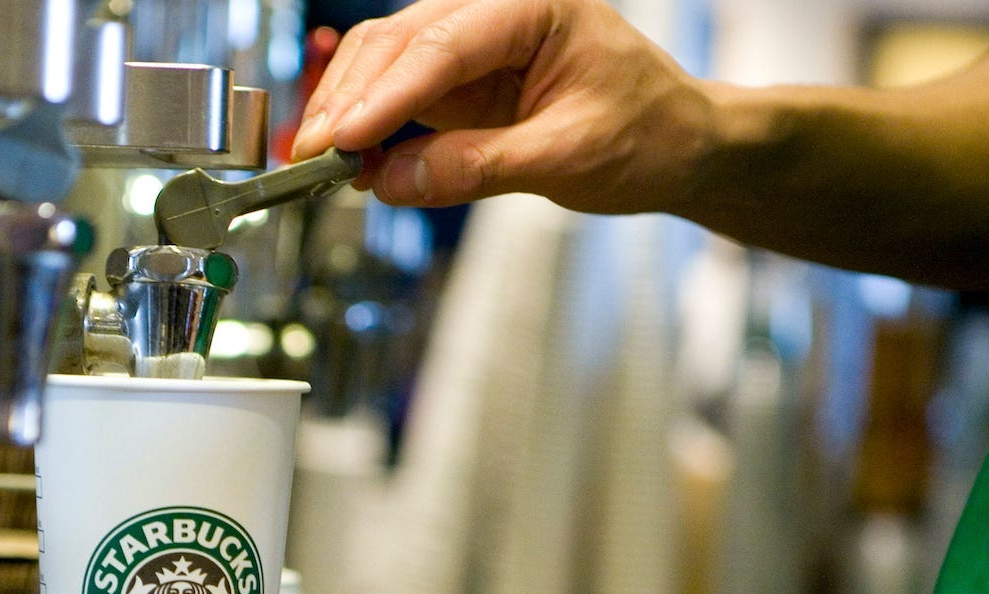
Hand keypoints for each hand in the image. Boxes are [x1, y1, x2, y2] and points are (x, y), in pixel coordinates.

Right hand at [290, 0, 712, 214]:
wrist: (676, 145)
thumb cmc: (646, 134)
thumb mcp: (567, 158)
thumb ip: (476, 168)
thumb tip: (393, 180)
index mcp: (534, 7)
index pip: (442, 46)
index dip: (386, 95)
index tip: (343, 139)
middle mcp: (494, 14)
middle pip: (397, 41)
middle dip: (349, 99)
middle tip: (312, 156)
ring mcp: (471, 47)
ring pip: (384, 61)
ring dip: (346, 110)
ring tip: (318, 163)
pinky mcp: (458, 85)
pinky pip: (395, 95)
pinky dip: (365, 126)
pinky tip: (347, 160)